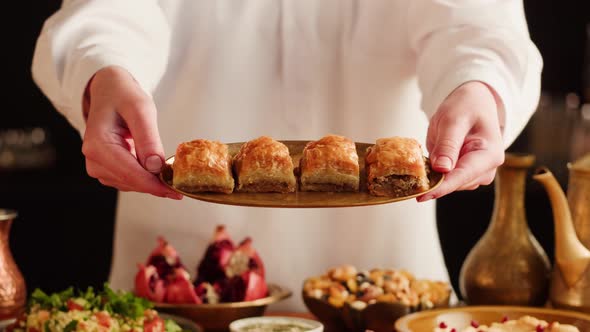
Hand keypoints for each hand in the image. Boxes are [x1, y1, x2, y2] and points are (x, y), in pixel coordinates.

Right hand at [82, 66, 181, 198]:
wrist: (110, 92)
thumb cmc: (124, 97)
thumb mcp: (140, 110)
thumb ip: (148, 138)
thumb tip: (156, 167)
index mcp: (98, 145)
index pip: (129, 173)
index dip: (154, 185)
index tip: (176, 192)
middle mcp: (94, 160)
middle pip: (131, 182)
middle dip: (156, 184)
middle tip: (181, 183)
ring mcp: (98, 166)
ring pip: (131, 184)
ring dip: (152, 182)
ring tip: (171, 173)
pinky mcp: (107, 169)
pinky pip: (130, 180)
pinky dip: (146, 178)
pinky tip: (158, 170)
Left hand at [418, 81, 504, 201]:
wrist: (473, 103)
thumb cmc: (466, 107)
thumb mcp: (454, 119)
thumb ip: (448, 144)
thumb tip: (442, 169)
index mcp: (490, 155)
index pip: (462, 176)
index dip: (441, 188)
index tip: (422, 195)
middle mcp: (487, 168)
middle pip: (456, 183)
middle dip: (435, 183)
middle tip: (411, 177)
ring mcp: (477, 173)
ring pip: (451, 184)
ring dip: (434, 179)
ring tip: (421, 165)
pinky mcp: (465, 173)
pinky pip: (448, 180)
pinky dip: (436, 175)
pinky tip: (427, 166)